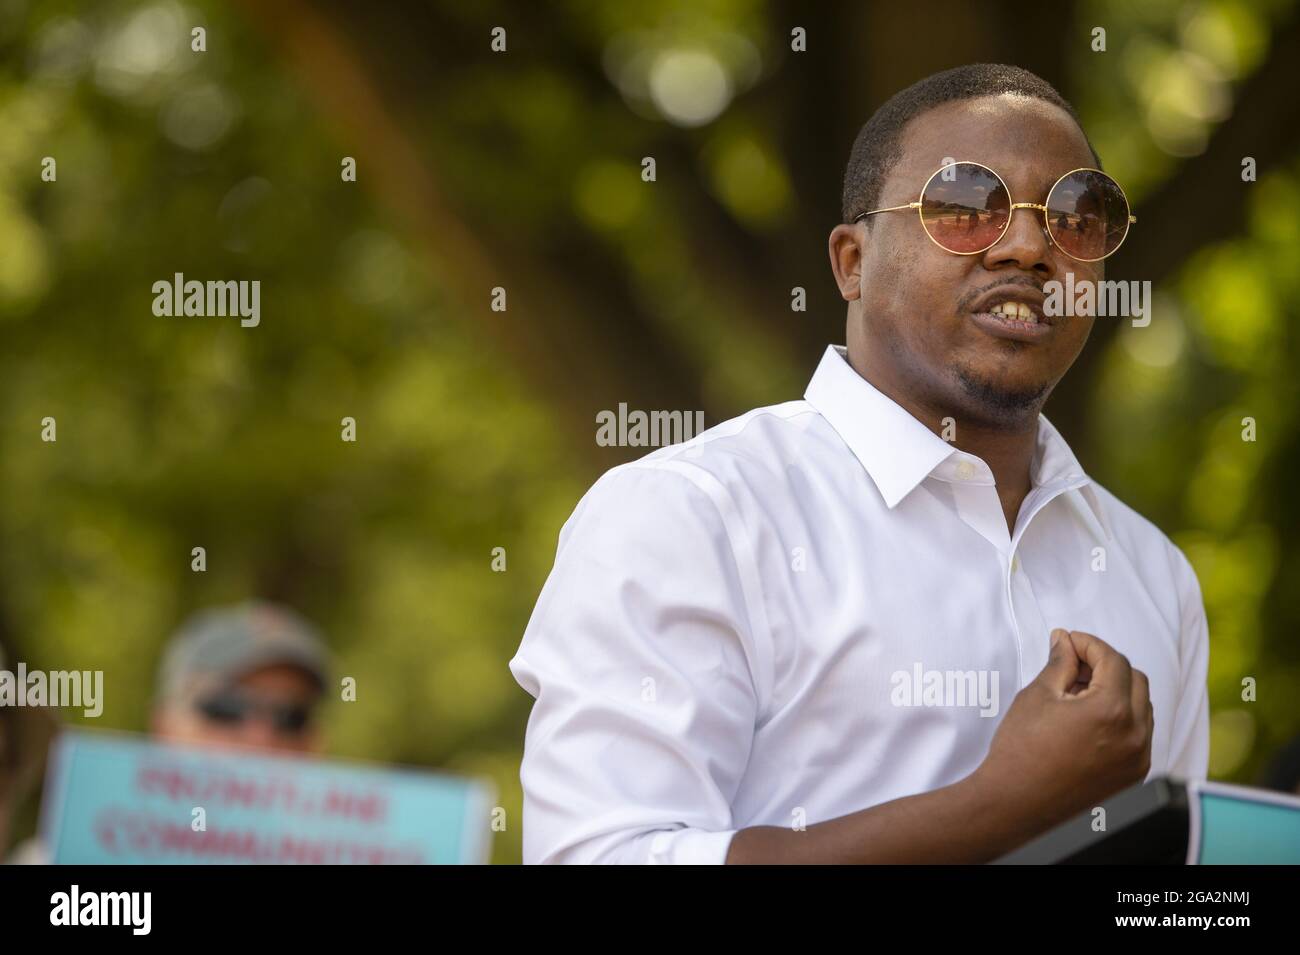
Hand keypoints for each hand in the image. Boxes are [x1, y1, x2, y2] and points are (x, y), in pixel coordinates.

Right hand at [975, 628, 1153, 822]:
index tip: (1069, 642)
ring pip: (1141, 707)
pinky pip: (1139, 734)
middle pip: (1135, 679)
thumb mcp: (1038, 696)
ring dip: (1117, 691)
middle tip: (1074, 665)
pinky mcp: (1133, 775)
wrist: (1017, 803)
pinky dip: (1121, 719)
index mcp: (1111, 710)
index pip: (1113, 660)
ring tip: (1079, 694)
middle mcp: (1134, 734)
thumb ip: (1060, 663)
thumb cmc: (1021, 751)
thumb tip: (1065, 641)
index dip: (1089, 644)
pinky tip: (1089, 720)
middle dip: (1106, 665)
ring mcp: (1137, 758)